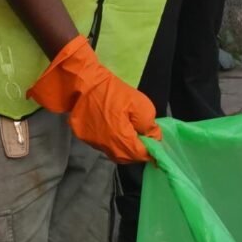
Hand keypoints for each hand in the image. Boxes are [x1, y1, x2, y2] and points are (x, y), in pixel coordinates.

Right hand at [27, 36, 158, 161]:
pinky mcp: (84, 137)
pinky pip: (103, 145)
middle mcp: (107, 147)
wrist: (84, 83)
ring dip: (125, 148)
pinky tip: (115, 130)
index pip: (140, 155)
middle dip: (138, 151)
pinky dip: (113, 142)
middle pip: (127, 158)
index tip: (156, 143)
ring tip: (131, 135)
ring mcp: (93, 143)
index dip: (151, 151)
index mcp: (120, 140)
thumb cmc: (114, 92)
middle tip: (145, 139)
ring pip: (115, 153)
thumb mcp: (140, 105)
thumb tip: (153, 138)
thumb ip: (149, 126)